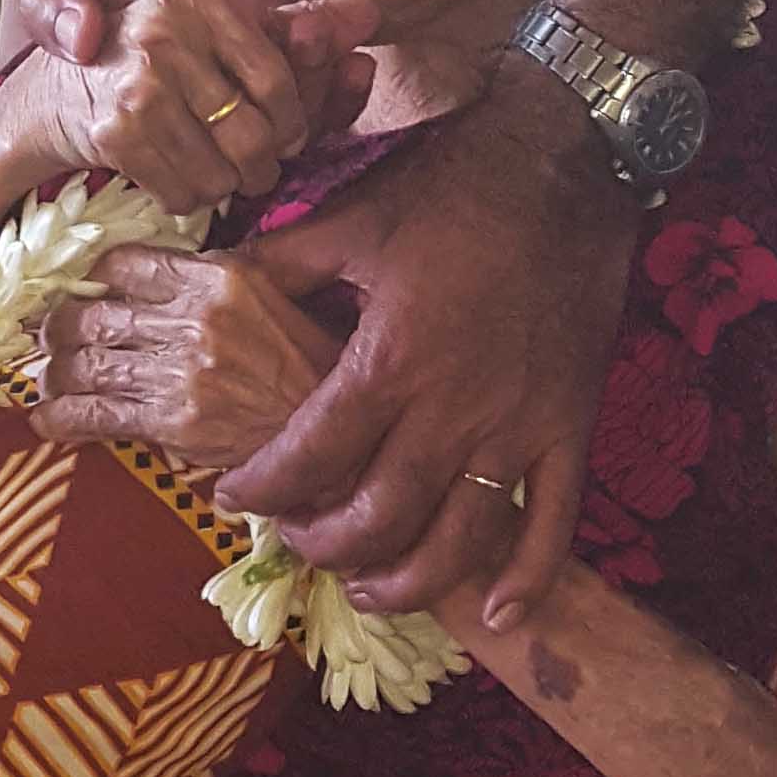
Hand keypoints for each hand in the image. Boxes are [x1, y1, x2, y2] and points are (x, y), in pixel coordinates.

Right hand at [30, 0, 358, 215]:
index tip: (290, 132)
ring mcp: (138, 82)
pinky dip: (190, 198)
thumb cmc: (148, 37)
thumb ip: (289, 18)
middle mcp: (165, 28)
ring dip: (227, 185)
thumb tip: (370, 18)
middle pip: (254, 129)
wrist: (54, 77)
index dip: (294, 117)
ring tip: (221, 174)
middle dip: (263, 162)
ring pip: (224, 168)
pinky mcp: (116, 130)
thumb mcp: (209, 10)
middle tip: (257, 166)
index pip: (275, 75)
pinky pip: (185, 189)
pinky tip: (183, 182)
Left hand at [36, 245, 342, 463]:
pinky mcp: (171, 422)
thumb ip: (218, 277)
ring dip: (54, 373)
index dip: (92, 278)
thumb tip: (163, 271)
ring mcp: (180, 372)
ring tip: (45, 378)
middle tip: (45, 336)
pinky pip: (96, 415)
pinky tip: (46, 420)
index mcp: (219, 277)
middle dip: (58, 327)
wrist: (337, 439)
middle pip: (95, 313)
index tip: (81, 290)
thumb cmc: (310, 367)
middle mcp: (194, 319)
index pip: (126, 264)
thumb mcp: (273, 297)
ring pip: (87, 363)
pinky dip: (61, 417)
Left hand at [213, 78, 639, 619]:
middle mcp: (453, 407)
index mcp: (390, 357)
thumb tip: (206, 282)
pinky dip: (526, 580)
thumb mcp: (349, 220)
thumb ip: (277, 267)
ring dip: (405, 581)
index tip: (232, 494)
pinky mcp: (570, 428)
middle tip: (294, 537)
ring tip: (366, 585)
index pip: (310, 454)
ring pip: (456, 542)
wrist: (567, 162)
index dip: (262, 488)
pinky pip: (552, 524)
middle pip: (376, 517)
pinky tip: (495, 614)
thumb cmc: (450, 187)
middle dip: (322, 544)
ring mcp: (518, 426)